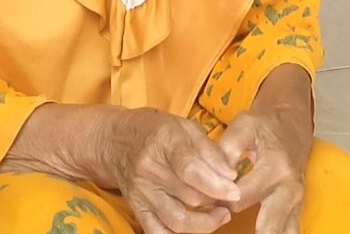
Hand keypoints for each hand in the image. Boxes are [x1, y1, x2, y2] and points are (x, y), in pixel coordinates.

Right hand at [111, 111, 242, 233]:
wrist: (114, 141)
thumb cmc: (155, 130)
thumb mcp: (184, 126)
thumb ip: (209, 149)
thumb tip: (230, 174)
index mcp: (163, 142)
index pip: (190, 169)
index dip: (216, 183)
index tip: (234, 190)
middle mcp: (149, 169)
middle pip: (189, 196)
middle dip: (217, 201)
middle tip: (232, 197)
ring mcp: (141, 193)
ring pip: (177, 220)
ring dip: (205, 223)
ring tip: (221, 215)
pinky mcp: (136, 209)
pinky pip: (158, 232)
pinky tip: (197, 228)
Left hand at [213, 101, 311, 233]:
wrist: (292, 123)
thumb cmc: (266, 125)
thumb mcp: (245, 125)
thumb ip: (227, 148)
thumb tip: (214, 175)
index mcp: (274, 167)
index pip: (241, 197)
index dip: (220, 201)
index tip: (209, 199)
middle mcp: (288, 188)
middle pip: (269, 225)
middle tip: (227, 223)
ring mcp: (295, 201)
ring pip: (286, 233)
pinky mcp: (296, 208)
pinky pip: (291, 232)